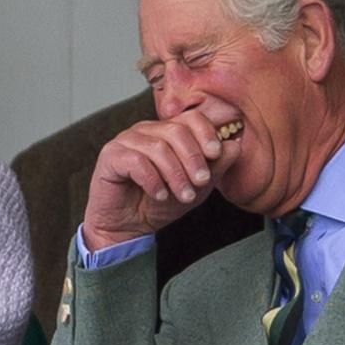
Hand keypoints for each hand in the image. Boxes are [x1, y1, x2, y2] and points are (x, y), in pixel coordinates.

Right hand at [82, 110, 239, 248]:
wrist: (128, 227)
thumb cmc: (160, 203)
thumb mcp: (196, 188)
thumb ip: (215, 167)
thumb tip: (234, 146)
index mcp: (167, 132)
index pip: (191, 118)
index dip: (206, 133)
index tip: (216, 154)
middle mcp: (146, 130)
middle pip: (176, 130)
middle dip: (193, 158)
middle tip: (201, 182)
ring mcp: (126, 141)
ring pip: (157, 146)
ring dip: (176, 174)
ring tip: (184, 195)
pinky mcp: (110, 156)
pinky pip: (136, 161)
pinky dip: (153, 180)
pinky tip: (160, 195)